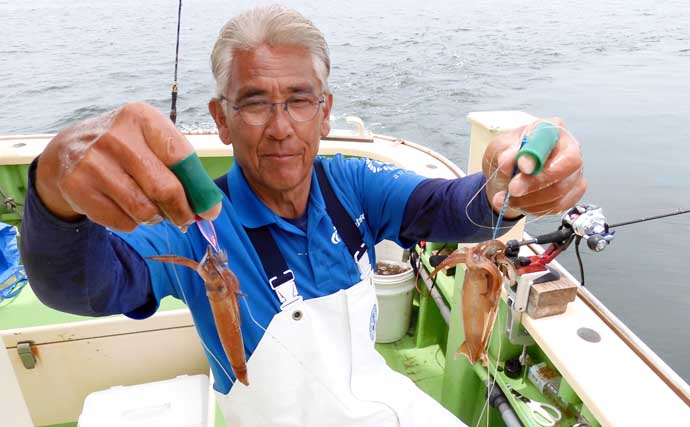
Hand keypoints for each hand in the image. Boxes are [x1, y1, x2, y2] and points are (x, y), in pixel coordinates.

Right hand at [36, 102, 221, 230]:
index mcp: (141, 117)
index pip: (181, 157)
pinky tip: (125, 208)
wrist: (67, 151)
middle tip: (185, 219)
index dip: (200, 190)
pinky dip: (131, 223)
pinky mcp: (77, 186)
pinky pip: (122, 222)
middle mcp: (116, 136)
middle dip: (181, 211)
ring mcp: (93, 161)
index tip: (209, 210)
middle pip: (164, 188)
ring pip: (143, 209)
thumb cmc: (125, 148)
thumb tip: (208, 209)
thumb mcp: (151, 142)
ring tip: (152, 210)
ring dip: (155, 218)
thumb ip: (182, 169)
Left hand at [482, 117, 585, 218]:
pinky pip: (558, 206)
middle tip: (512, 190)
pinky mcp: (573, 193)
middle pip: (565, 168)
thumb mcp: (497, 149)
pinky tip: (521, 203)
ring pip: (559, 192)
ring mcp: (574, 172)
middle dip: (535, 183)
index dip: (539, 156)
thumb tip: (509, 160)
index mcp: (552, 129)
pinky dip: (535, 209)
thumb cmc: (507, 157)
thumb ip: (503, 152)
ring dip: (530, 199)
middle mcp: (569, 148)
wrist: (507, 178)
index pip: (553, 141)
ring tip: (508, 198)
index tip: (521, 167)